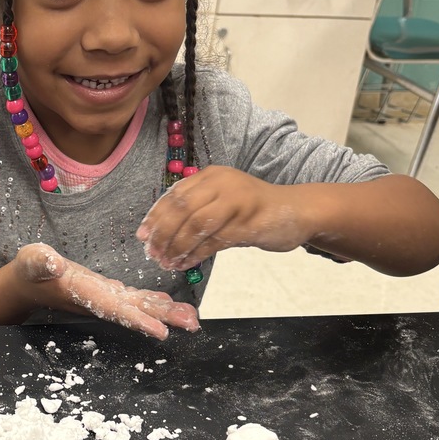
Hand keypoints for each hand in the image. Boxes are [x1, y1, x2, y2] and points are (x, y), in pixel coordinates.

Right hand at [14, 243, 199, 340]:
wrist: (28, 282)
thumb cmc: (30, 270)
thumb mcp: (33, 261)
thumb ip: (41, 263)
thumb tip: (55, 264)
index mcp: (84, 295)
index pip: (114, 309)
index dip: (137, 320)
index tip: (160, 331)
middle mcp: (100, 301)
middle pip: (136, 312)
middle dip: (163, 319)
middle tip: (192, 325)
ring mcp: (105, 298)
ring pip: (139, 307)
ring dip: (165, 313)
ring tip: (191, 318)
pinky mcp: (107, 291)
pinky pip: (134, 299)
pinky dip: (152, 301)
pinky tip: (169, 302)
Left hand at [136, 166, 309, 270]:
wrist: (295, 211)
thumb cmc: (253, 209)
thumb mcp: (221, 201)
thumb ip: (196, 210)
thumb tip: (162, 233)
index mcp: (211, 176)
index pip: (174, 195)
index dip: (155, 216)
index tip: (142, 235)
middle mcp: (221, 184)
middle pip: (181, 208)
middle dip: (162, 233)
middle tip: (152, 252)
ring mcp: (235, 202)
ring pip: (195, 225)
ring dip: (177, 247)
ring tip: (167, 262)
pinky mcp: (247, 223)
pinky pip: (214, 240)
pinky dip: (195, 254)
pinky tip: (185, 264)